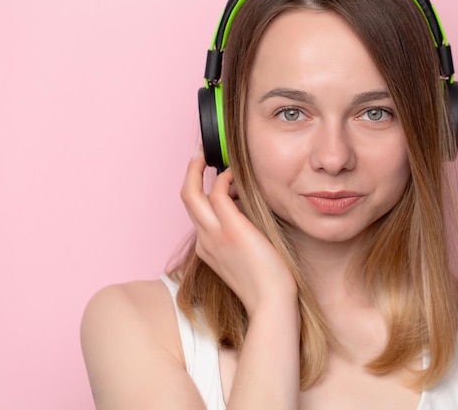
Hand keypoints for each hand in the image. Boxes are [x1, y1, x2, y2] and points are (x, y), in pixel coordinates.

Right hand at [181, 145, 297, 315]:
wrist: (272, 304)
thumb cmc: (269, 285)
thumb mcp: (249, 258)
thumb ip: (244, 235)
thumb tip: (251, 209)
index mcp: (208, 249)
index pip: (199, 213)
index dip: (206, 191)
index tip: (217, 176)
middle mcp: (205, 240)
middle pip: (185, 198)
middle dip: (190, 172)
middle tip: (200, 153)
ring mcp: (214, 235)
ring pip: (191, 193)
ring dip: (200, 168)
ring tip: (215, 155)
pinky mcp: (231, 229)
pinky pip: (218, 191)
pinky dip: (226, 178)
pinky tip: (238, 175)